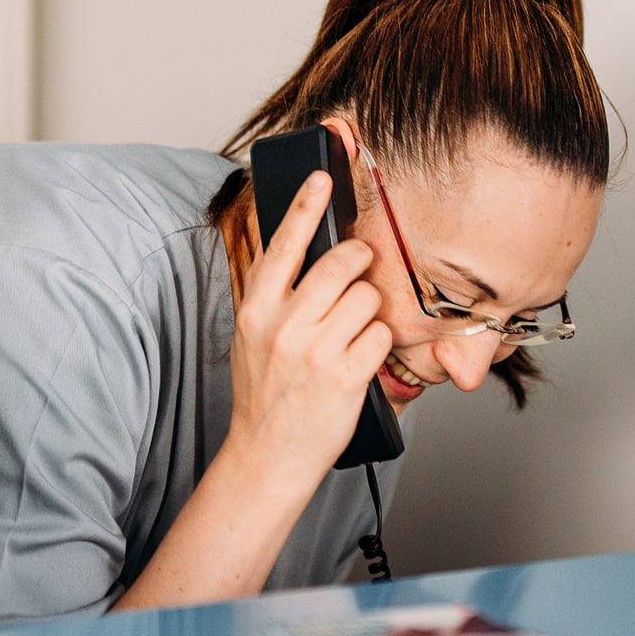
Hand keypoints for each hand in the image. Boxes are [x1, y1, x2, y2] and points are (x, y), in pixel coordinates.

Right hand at [224, 171, 392, 482]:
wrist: (266, 457)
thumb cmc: (265, 393)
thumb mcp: (254, 337)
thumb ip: (275, 296)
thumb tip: (300, 246)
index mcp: (256, 310)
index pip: (282, 245)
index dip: (305, 207)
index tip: (322, 178)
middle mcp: (283, 326)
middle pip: (340, 264)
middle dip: (360, 260)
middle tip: (361, 266)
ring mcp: (315, 352)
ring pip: (367, 298)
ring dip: (369, 310)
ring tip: (352, 332)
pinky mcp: (345, 376)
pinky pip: (380, 336)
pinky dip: (377, 344)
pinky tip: (359, 358)